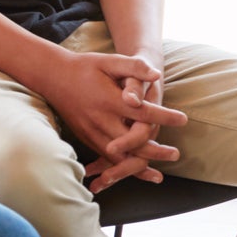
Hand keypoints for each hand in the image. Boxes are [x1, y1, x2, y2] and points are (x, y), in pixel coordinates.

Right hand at [33, 50, 184, 171]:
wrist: (53, 76)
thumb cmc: (86, 66)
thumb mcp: (110, 61)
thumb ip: (134, 67)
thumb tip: (156, 75)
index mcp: (109, 100)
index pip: (142, 112)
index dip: (164, 116)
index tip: (183, 119)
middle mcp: (100, 119)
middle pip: (131, 142)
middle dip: (154, 150)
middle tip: (176, 154)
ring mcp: (91, 132)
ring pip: (117, 156)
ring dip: (138, 165)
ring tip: (158, 175)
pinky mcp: (85, 138)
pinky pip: (106, 157)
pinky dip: (121, 167)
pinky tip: (135, 173)